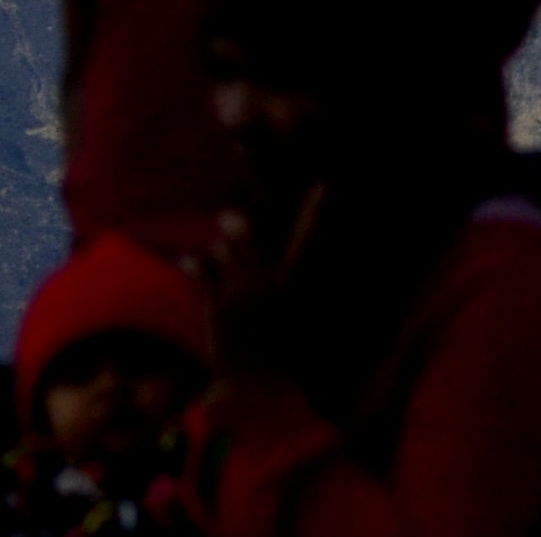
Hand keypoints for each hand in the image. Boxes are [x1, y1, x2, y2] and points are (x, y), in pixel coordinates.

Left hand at [204, 185, 327, 370]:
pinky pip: (203, 274)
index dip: (313, 211)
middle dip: (238, 225)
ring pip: (226, 253)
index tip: (322, 185)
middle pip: (251, 241)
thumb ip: (289, 293)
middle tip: (229, 214)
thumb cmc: (281, 354)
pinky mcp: (219, 306)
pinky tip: (187, 259)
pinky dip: (195, 265)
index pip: (307, 239)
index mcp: (293, 284)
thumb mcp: (295, 319)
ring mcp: (242, 293)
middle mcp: (268, 283)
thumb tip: (296, 275)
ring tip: (218, 242)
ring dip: (220, 247)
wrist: (257, 385)